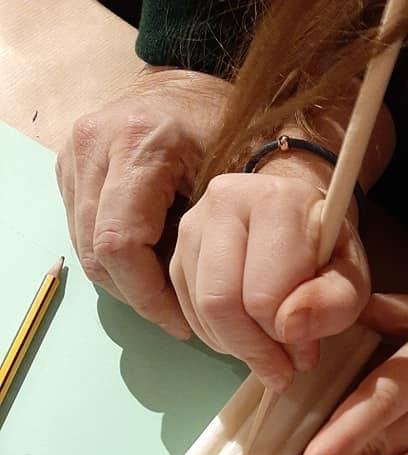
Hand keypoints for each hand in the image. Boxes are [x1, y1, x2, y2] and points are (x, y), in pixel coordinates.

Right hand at [56, 67, 230, 336]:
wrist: (191, 85)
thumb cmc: (229, 124)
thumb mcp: (244, 170)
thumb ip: (230, 228)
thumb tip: (226, 300)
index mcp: (137, 143)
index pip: (120, 244)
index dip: (149, 296)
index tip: (184, 323)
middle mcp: (93, 146)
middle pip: (97, 253)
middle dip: (138, 295)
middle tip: (181, 318)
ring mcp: (74, 158)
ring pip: (86, 248)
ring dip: (126, 282)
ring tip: (170, 297)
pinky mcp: (69, 170)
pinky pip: (84, 234)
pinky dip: (117, 261)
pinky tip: (153, 268)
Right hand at [169, 170, 370, 388]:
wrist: (298, 219)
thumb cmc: (328, 250)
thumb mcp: (352, 278)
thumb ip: (334, 304)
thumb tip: (289, 328)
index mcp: (275, 202)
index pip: (262, 296)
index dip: (284, 337)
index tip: (305, 353)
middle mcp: (224, 202)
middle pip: (220, 302)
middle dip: (252, 349)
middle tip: (280, 371)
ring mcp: (193, 226)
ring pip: (201, 311)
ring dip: (235, 346)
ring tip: (268, 348)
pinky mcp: (177, 253)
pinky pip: (189, 313)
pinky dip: (218, 338)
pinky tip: (246, 334)